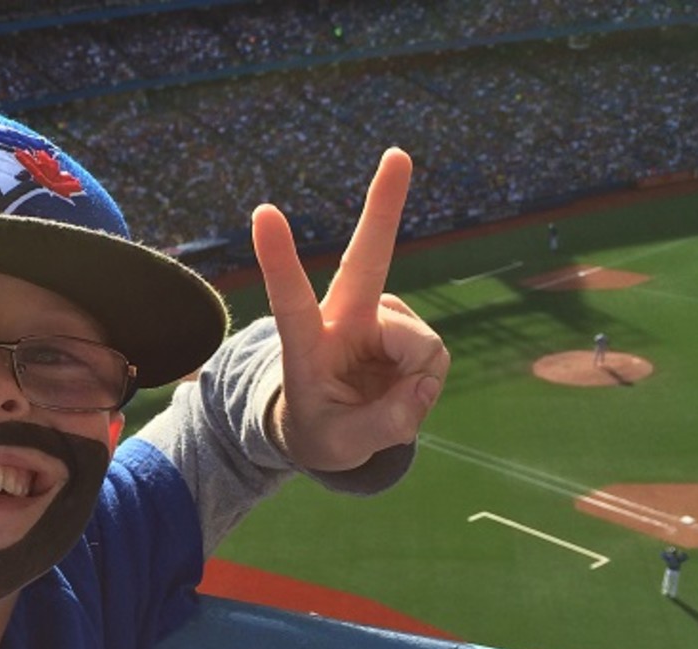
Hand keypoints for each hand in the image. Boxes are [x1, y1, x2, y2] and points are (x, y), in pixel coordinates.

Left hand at [251, 148, 448, 472]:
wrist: (330, 427)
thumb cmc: (320, 431)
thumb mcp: (340, 445)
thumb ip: (382, 424)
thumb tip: (423, 386)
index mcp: (306, 343)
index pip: (290, 299)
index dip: (279, 259)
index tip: (263, 212)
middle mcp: (343, 319)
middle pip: (368, 258)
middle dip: (384, 206)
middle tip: (398, 154)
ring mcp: (379, 318)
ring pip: (422, 347)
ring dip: (415, 384)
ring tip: (383, 402)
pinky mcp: (404, 326)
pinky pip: (433, 358)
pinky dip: (424, 384)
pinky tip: (399, 388)